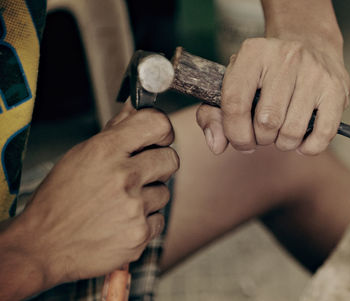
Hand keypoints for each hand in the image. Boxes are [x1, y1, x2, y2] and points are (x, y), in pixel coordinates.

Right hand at [3, 102, 178, 290]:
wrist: (43, 247)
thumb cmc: (58, 201)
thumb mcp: (80, 157)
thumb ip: (114, 131)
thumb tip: (135, 106)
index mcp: (105, 151)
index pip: (157, 123)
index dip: (162, 130)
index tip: (159, 137)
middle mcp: (123, 177)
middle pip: (170, 158)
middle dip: (158, 165)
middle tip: (139, 174)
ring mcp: (134, 207)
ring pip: (165, 192)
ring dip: (149, 196)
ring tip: (121, 203)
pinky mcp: (140, 234)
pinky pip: (159, 220)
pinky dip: (145, 222)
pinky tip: (122, 222)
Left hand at [196, 36, 349, 155]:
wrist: (309, 43)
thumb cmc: (266, 72)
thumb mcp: (234, 82)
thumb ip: (214, 115)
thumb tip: (216, 145)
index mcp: (253, 53)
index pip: (235, 104)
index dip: (235, 133)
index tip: (241, 141)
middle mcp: (286, 58)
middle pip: (266, 122)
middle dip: (261, 139)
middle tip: (264, 133)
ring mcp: (314, 72)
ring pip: (292, 131)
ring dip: (283, 144)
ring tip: (282, 133)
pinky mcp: (336, 89)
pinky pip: (322, 134)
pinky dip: (309, 147)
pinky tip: (302, 142)